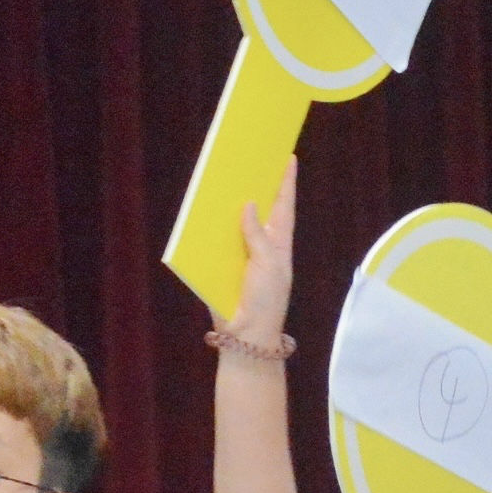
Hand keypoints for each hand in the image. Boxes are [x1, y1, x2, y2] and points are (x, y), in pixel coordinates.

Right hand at [227, 160, 298, 344]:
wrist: (247, 335)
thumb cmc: (266, 300)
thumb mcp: (267, 264)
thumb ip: (257, 234)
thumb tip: (249, 204)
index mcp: (279, 243)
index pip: (284, 206)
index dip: (286, 182)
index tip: (288, 157)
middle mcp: (262, 245)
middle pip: (259, 208)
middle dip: (256, 185)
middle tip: (252, 158)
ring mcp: (242, 254)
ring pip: (235, 222)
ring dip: (229, 203)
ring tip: (225, 178)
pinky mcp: (222, 265)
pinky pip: (215, 240)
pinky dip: (211, 227)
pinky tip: (203, 209)